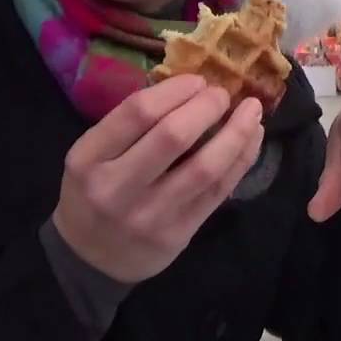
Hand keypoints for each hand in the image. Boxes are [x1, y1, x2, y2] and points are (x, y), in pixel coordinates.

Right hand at [52, 75, 263, 283]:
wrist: (90, 259)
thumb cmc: (92, 193)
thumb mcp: (91, 155)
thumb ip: (128, 125)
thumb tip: (187, 86)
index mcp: (88, 159)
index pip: (137, 112)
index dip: (175, 90)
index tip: (197, 80)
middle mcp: (117, 188)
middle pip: (173, 136)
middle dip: (207, 107)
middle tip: (222, 94)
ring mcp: (150, 215)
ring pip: (205, 167)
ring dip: (236, 133)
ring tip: (252, 111)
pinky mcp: (179, 234)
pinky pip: (218, 191)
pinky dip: (240, 160)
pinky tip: (251, 139)